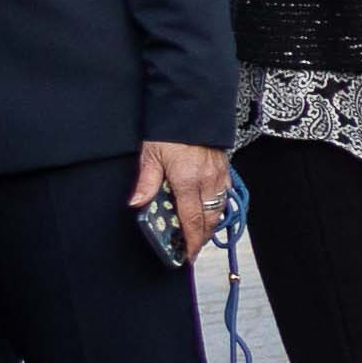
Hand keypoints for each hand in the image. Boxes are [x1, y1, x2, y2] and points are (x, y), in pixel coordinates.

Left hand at [134, 139, 232, 254]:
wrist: (192, 107)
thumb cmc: (170, 130)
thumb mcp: (151, 155)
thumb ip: (146, 182)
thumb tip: (136, 204)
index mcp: (187, 180)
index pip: (191, 219)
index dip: (191, 240)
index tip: (188, 255)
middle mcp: (207, 182)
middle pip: (209, 219)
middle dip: (201, 238)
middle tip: (192, 250)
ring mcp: (219, 176)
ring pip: (219, 209)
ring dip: (210, 225)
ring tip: (199, 234)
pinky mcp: (225, 169)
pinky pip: (224, 195)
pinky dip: (218, 208)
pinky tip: (209, 211)